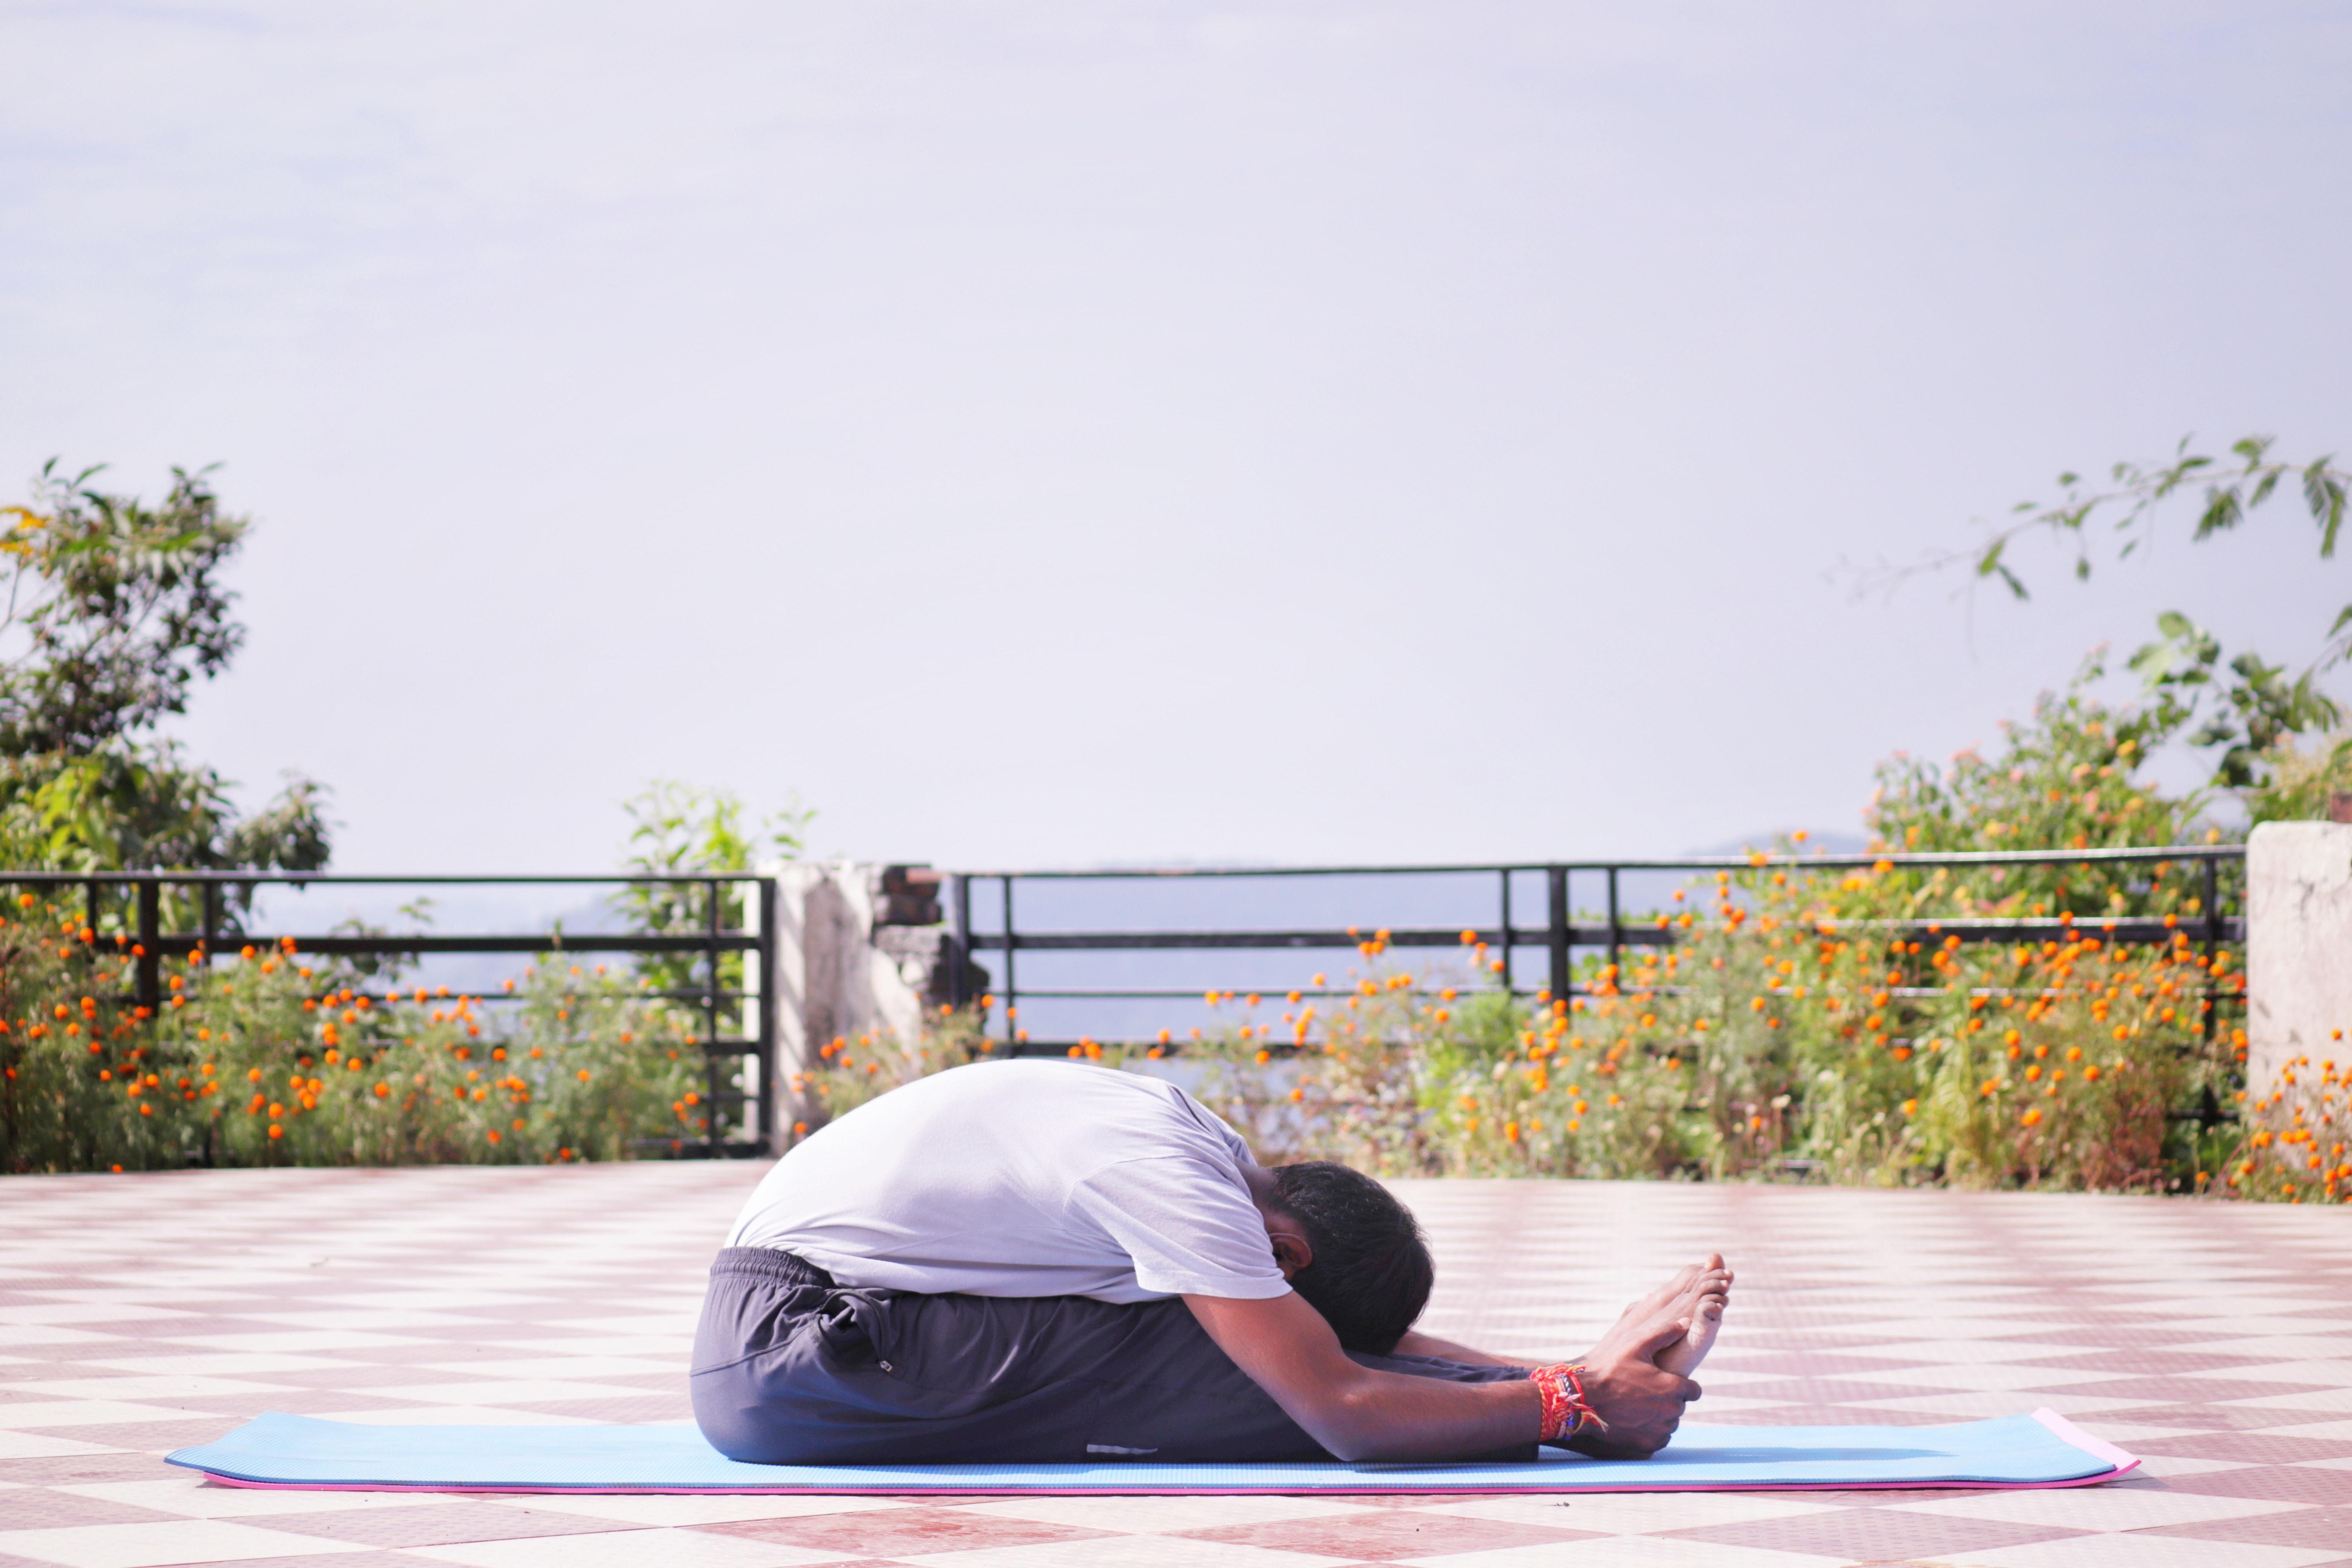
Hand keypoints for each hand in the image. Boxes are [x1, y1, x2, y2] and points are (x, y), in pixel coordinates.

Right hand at [1563, 1296, 1702, 1458]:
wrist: (1582, 1399)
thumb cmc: (1609, 1369)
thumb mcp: (1635, 1343)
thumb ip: (1664, 1333)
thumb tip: (1686, 1323)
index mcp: (1673, 1388)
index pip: (1694, 1390)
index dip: (1681, 1383)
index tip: (1666, 1380)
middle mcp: (1671, 1413)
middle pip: (1680, 1406)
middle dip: (1668, 1398)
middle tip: (1645, 1389)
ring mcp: (1659, 1431)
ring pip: (1669, 1423)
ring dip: (1660, 1415)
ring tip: (1637, 1404)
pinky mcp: (1648, 1446)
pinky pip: (1659, 1438)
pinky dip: (1651, 1431)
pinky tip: (1634, 1419)